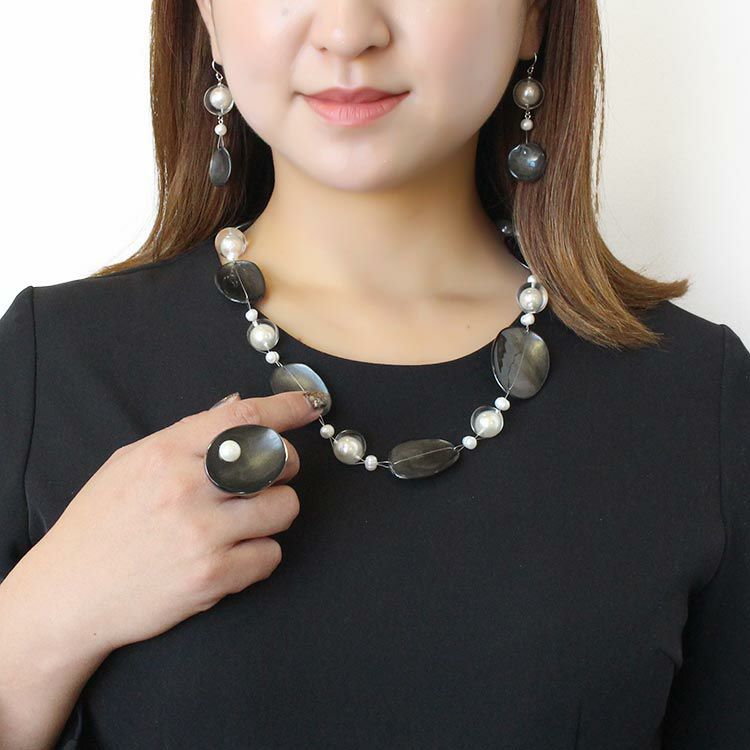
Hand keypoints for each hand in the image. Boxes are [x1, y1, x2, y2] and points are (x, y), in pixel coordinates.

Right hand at [25, 390, 322, 653]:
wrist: (69, 594)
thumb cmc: (100, 524)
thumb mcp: (130, 463)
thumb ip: (185, 435)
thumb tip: (235, 406)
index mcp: (166, 453)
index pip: (243, 417)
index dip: (286, 407)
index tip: (309, 405)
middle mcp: (187, 489)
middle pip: (278, 459)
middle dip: (285, 466)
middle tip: (268, 478)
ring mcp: (202, 534)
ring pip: (285, 508)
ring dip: (275, 513)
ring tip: (244, 522)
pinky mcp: (212, 577)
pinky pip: (272, 556)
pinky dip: (260, 555)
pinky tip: (232, 554)